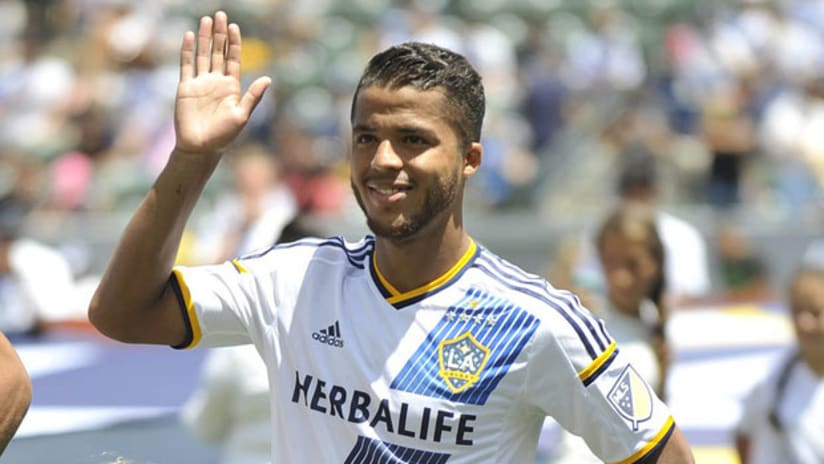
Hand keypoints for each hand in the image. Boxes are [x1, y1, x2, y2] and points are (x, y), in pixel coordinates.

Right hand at [174, 11, 270, 157]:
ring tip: (207, 20)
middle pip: (218, 52)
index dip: (233, 43)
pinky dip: (188, 50)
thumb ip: (253, 96)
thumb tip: (268, 78)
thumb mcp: (242, 115)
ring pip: (203, 54)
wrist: (201, 147)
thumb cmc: (224, 135)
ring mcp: (200, 83)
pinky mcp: (185, 87)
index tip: (235, 27)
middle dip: (220, 34)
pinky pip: (186, 65)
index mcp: (231, 86)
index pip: (233, 59)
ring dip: (205, 38)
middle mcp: (216, 81)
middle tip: (221, 15)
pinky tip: (190, 36)